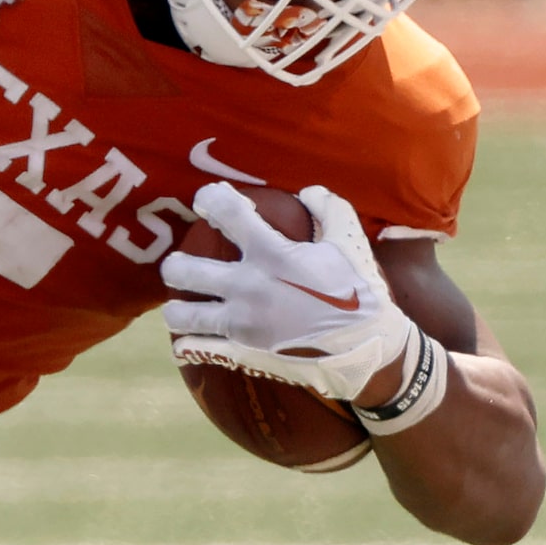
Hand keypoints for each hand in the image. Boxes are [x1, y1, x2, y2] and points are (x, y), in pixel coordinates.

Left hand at [159, 183, 418, 400]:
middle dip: (176, 263)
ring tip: (184, 304)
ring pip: (179, 316)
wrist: (369, 348)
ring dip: (177, 308)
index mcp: (271, 255)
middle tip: (184, 264)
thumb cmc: (360, 292)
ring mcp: (241, 324)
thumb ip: (328, 208)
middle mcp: (246, 288)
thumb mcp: (351, 241)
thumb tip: (307, 191)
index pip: (226, 212)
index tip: (208, 200)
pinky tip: (192, 337)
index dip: (211, 199)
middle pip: (181, 271)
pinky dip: (189, 343)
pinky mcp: (241, 353)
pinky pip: (195, 349)